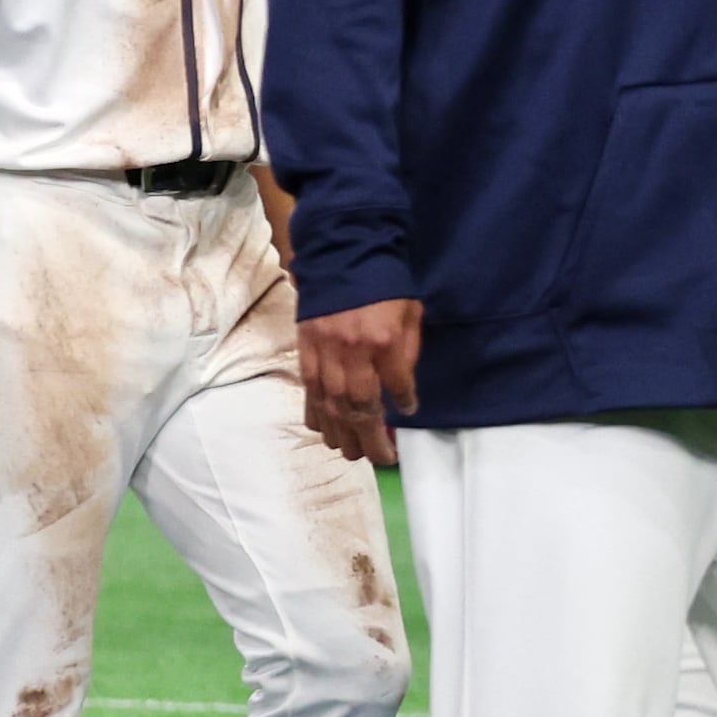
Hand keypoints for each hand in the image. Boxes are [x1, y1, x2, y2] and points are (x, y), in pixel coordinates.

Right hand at [300, 296, 424, 467]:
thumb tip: (403, 393)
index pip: (397, 384)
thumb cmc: (385, 288)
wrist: (344, 258)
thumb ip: (408, 353)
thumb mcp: (411, 315)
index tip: (407, 413)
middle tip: (380, 458)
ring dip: (341, 434)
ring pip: (331, 405)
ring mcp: (325, 353)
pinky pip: (309, 392)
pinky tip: (325, 431)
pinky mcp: (306, 352)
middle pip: (359, 406)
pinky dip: (317, 415)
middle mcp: (353, 352)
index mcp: (385, 340)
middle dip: (370, 438)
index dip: (403, 403)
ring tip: (352, 453)